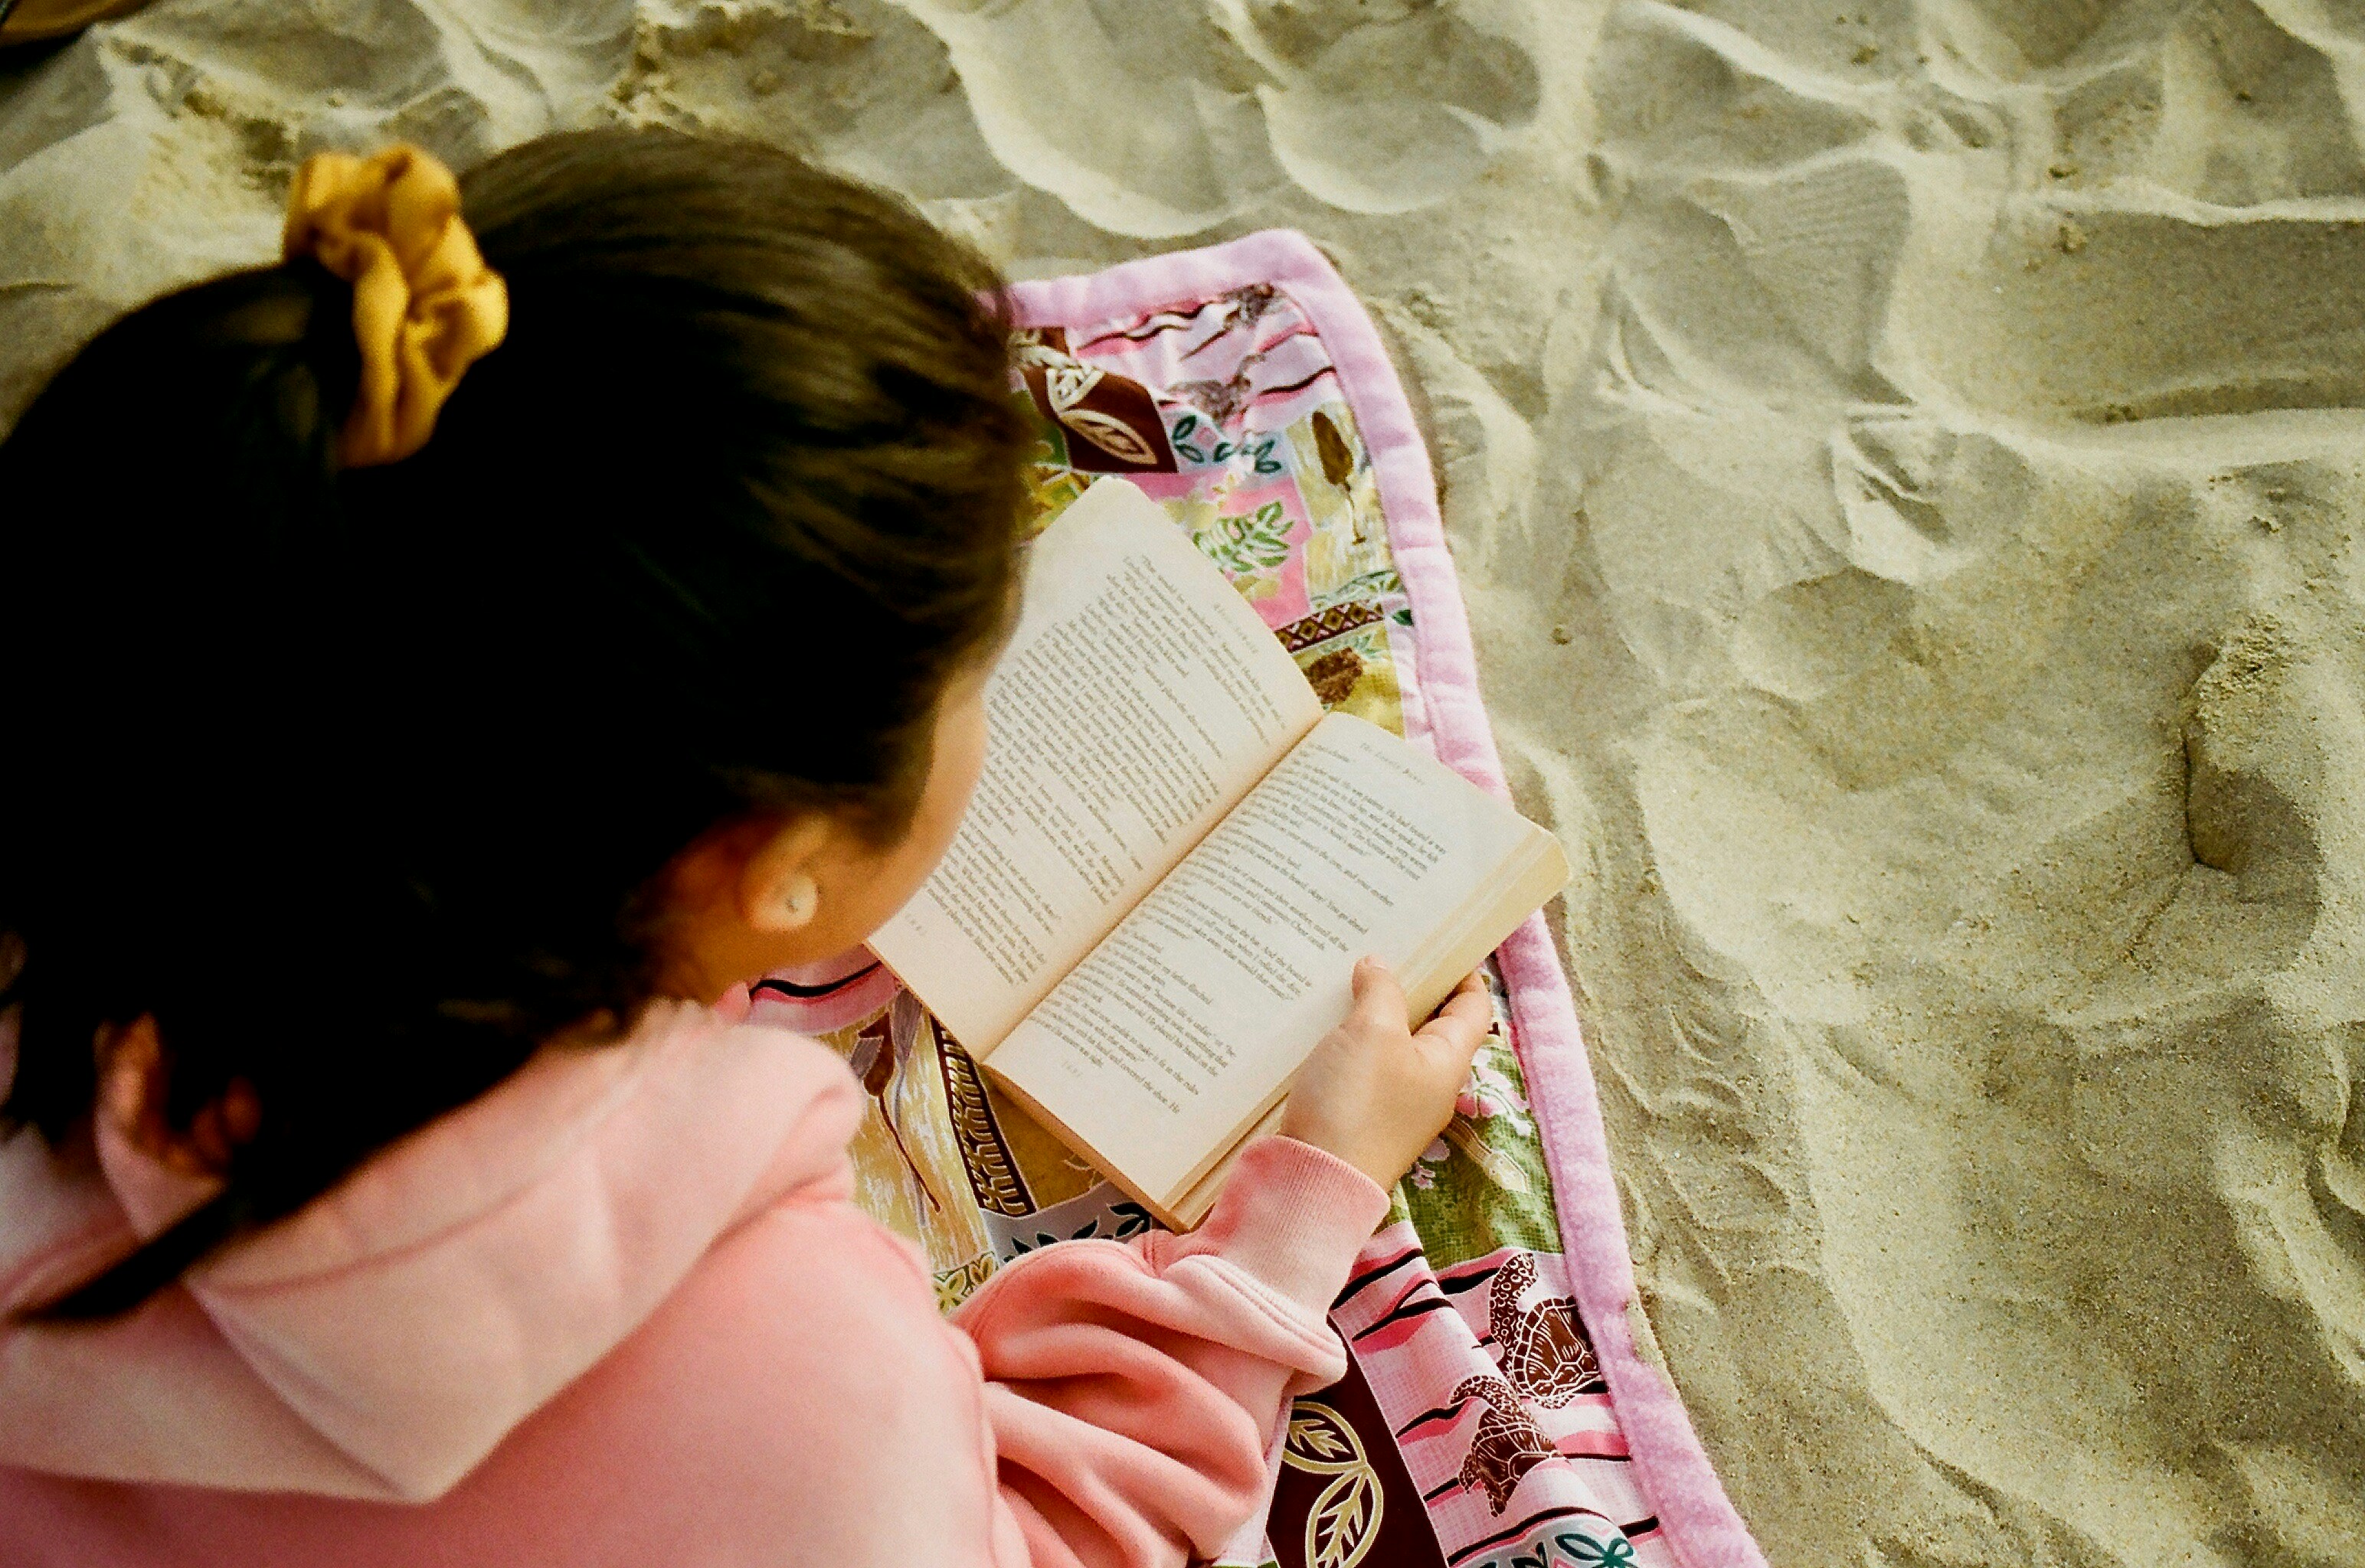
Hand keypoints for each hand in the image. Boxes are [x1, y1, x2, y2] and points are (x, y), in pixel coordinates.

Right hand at [1279, 958, 1492, 1190]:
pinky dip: (1345, 1037)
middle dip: (1406, 983)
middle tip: (1378, 944)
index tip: (1437, 939)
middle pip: (1427, 1021)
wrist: (1311, 1182)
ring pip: (1387, 1041)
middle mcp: (1426, 1083)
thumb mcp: (1373, 1034)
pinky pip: (1357, 1063)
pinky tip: (1317, 1019)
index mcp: (1447, 1062)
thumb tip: (1378, 966)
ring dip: (1369, 1009)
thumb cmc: (1355, 1105)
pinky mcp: (1354, 1113)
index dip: (1461, 971)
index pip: (1472, 1007)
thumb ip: (1382, 992)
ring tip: (1342, 973)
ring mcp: (1390, 1101)